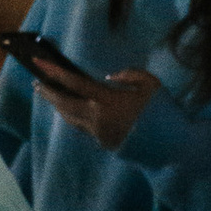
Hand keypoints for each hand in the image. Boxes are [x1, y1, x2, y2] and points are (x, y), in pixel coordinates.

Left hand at [35, 64, 158, 150]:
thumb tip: (109, 78)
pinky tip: (73, 110)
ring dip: (59, 106)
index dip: (55, 73)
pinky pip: (85, 128)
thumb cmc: (165, 112)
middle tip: (37, 83)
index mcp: (109, 100)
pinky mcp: (104, 145)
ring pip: (71, 119)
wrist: (173, 147)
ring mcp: (100, 134)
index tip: (39, 64)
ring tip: (51, 96)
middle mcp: (99, 118)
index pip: (75, 83)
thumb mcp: (151, 83)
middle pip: (65, 104)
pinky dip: (76, 117)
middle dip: (49, 92)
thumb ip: (129, 75)